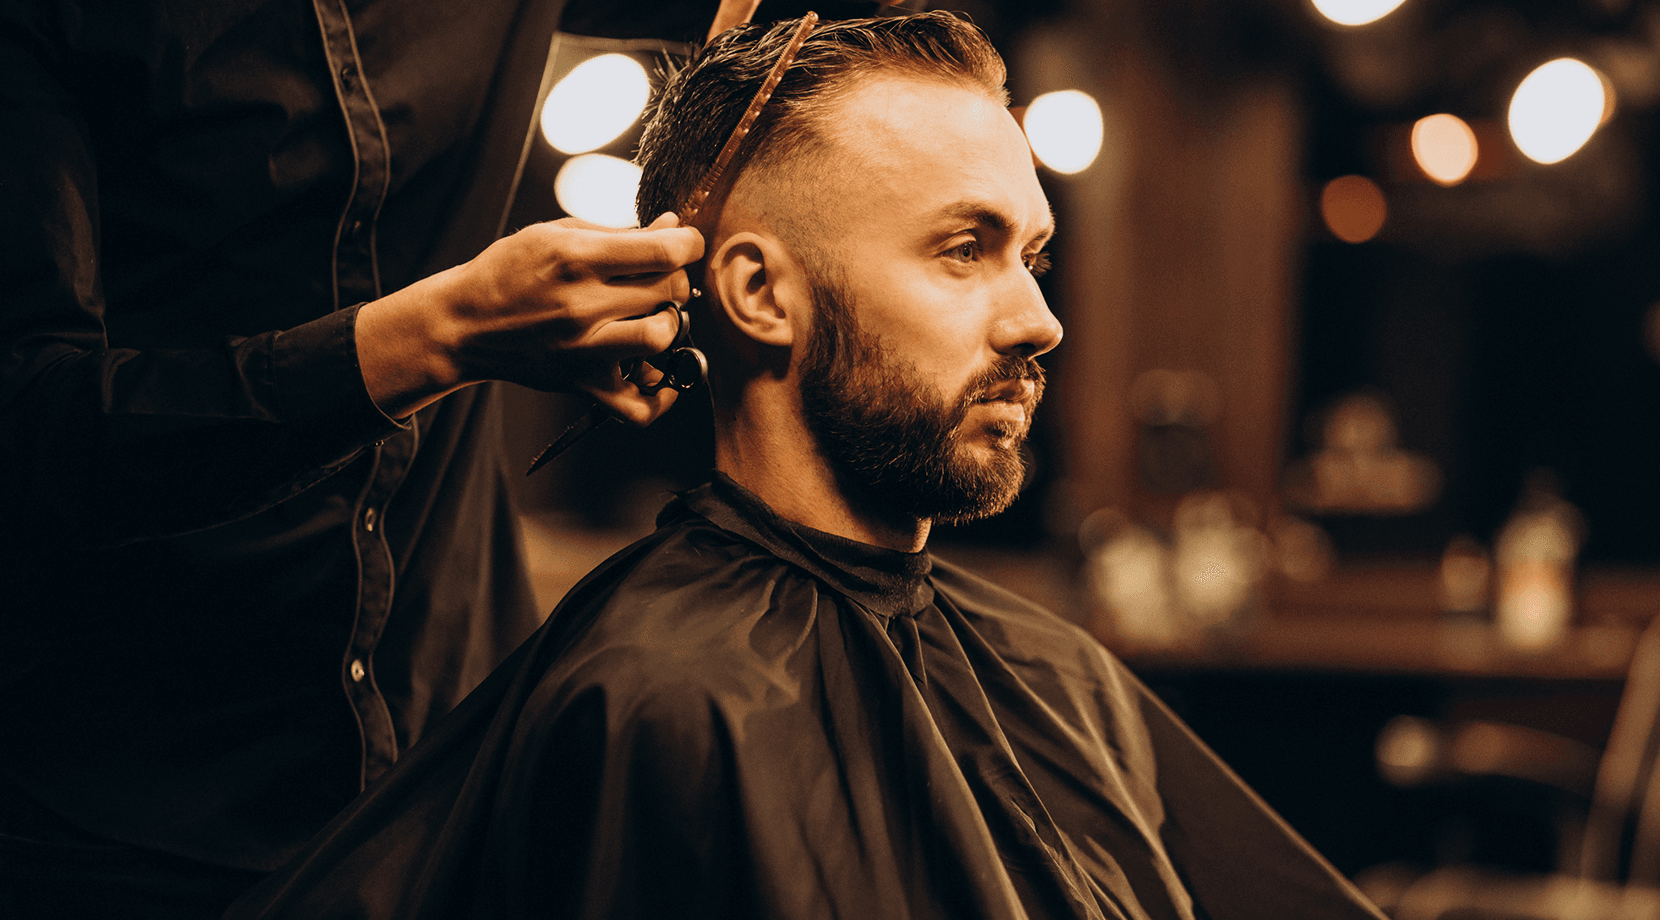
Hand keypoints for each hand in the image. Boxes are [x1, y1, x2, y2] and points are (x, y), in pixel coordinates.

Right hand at [357, 212, 703, 419]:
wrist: (463, 324)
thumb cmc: (508, 272)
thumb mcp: (555, 233)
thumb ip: (617, 231)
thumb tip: (673, 226)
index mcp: (576, 258)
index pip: (663, 252)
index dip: (688, 243)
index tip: (686, 242)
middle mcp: (582, 305)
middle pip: (668, 291)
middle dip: (674, 278)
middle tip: (657, 277)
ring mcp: (583, 350)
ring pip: (661, 339)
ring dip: (670, 324)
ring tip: (653, 315)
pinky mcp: (582, 384)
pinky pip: (639, 406)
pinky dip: (661, 396)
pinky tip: (659, 373)